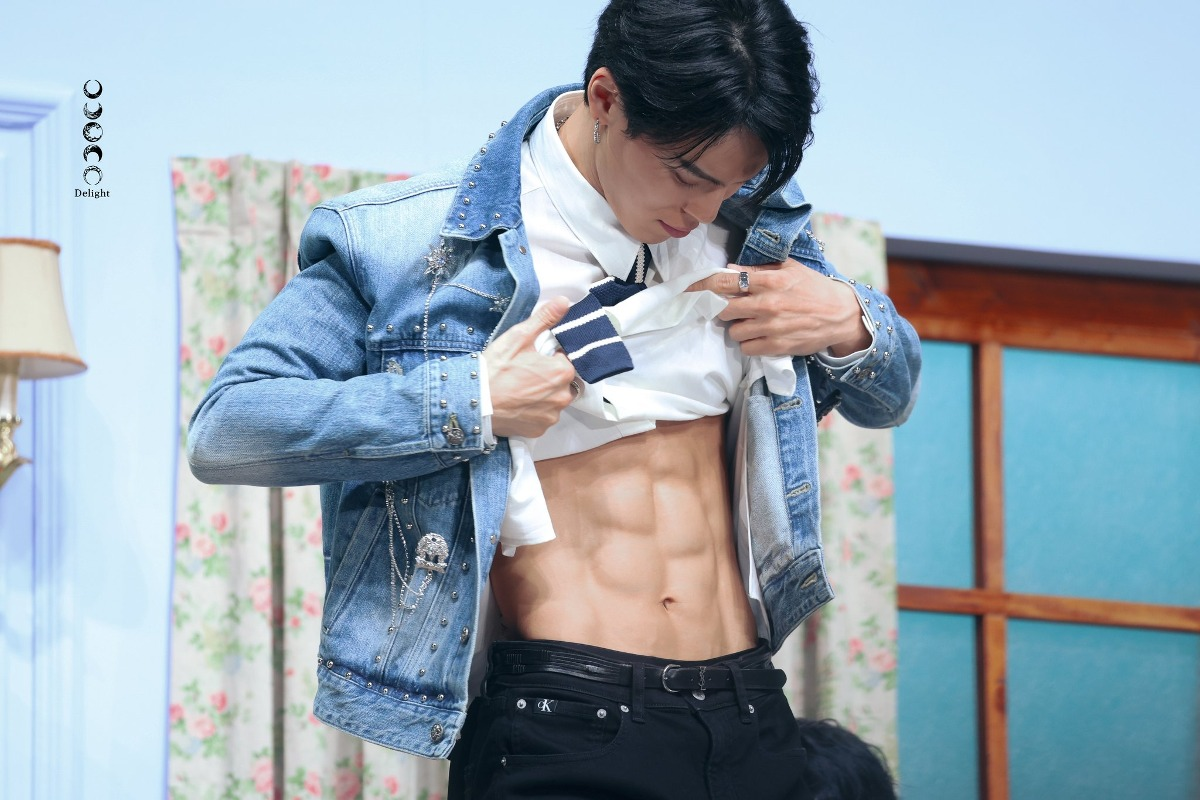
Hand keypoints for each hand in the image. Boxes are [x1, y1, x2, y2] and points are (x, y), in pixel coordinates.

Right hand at [483, 297, 578, 437]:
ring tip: (521, 389)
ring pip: (555, 401)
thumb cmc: (496, 368)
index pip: (568, 359)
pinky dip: (534, 411)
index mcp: (562, 372)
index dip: (553, 356)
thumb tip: (565, 301)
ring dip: (544, 395)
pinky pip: (543, 417)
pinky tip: (518, 404)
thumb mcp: (519, 337)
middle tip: (527, 373)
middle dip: (551, 376)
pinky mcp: (539, 430)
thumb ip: (545, 319)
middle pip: (565, 382)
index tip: (537, 356)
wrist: (473, 402)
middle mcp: (563, 396)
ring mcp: (551, 416)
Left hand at [687, 260, 870, 356]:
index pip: (724, 282)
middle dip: (724, 309)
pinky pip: (747, 348)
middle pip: (724, 309)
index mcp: (769, 281)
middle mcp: (767, 304)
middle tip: (733, 308)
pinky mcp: (776, 346)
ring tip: (753, 323)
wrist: (841, 315)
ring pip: (734, 331)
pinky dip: (750, 343)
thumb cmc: (814, 288)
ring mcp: (771, 327)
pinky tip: (761, 336)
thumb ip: (759, 270)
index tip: (688, 290)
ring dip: (739, 328)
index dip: (702, 286)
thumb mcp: (789, 269)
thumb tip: (729, 269)